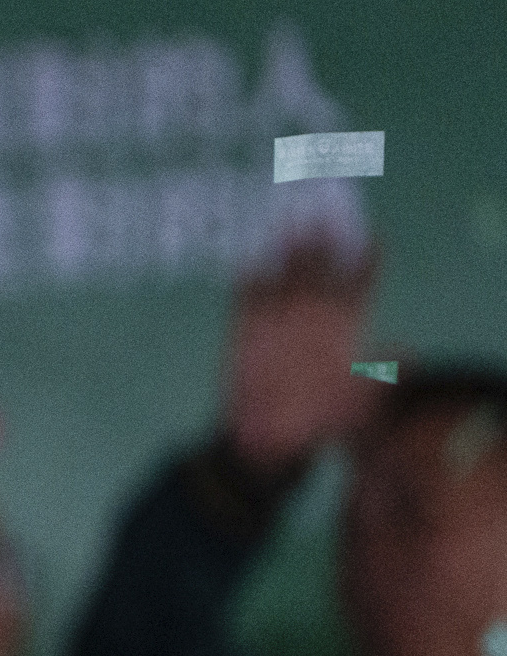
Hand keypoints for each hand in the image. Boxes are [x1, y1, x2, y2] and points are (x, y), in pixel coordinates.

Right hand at [223, 234, 381, 472]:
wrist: (271, 438)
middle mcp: (314, 314)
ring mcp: (280, 319)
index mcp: (345, 324)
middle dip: (322, 243)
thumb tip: (409, 352)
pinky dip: (248, 278)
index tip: (371, 237)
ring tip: (287, 225)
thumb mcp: (361, 401)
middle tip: (322, 217)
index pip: (359, 282)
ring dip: (286, 252)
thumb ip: (380, 375)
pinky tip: (250, 259)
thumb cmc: (321, 419)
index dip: (367, 259)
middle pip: (321, 268)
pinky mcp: (246, 328)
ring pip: (286, 275)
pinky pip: (248, 296)